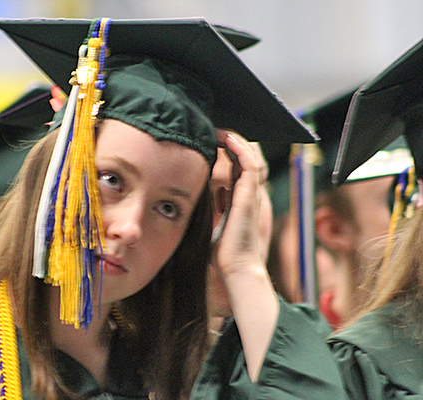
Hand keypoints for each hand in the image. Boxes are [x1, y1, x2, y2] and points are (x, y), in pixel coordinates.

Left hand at [209, 130, 277, 381]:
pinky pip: (251, 165)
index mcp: (244, 200)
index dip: (230, 152)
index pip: (241, 168)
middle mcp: (251, 194)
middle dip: (235, 141)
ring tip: (221, 129)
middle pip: (249, 158)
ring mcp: (253, 195)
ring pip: (253, 157)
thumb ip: (208, 212)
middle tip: (216, 130)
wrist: (238, 271)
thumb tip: (188, 200)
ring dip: (238, 140)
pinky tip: (228, 138)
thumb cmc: (223, 255)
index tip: (212, 142)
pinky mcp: (250, 198)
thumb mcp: (211, 226)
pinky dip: (241, 149)